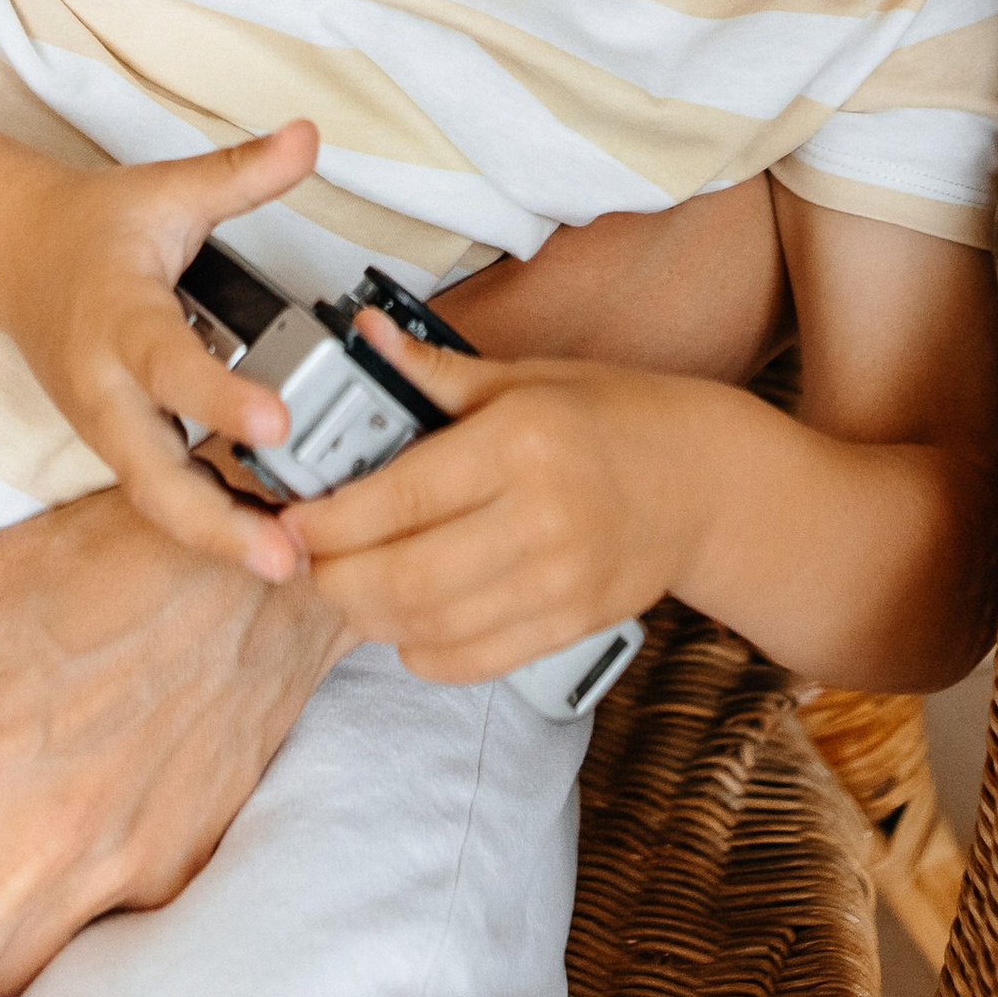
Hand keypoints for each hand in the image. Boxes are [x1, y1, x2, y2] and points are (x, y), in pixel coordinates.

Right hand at [0, 120, 322, 583]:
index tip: (278, 421)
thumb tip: (307, 138)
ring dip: (217, 537)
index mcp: (119, 319)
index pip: (171, 366)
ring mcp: (105, 426)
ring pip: (156, 499)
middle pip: (153, 475)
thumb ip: (241, 172)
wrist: (12, 259)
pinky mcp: (116, 446)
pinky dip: (207, 522)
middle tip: (287, 557)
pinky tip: (267, 542)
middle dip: (217, 523)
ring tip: (289, 565)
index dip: (221, 399)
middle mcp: (106, 388)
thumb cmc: (93, 228)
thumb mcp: (166, 189)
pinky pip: (160, 495)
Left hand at [288, 319, 707, 683]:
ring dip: (370, 616)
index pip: (396, 499)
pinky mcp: (570, 626)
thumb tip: (364, 336)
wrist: (705, 479)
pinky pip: (474, 660)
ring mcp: (558, 582)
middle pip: (401, 578)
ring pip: (429, 628)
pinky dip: (423, 651)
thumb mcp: (525, 378)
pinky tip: (407, 622)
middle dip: (333, 578)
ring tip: (350, 584)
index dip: (327, 521)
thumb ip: (434, 371)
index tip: (292, 518)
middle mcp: (540, 519)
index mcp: (519, 443)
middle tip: (307, 559)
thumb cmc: (612, 417)